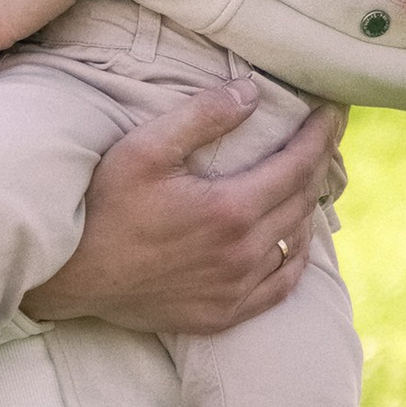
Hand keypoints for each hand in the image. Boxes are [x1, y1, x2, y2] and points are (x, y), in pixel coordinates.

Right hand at [23, 92, 348, 336]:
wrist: (71, 278)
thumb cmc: (101, 207)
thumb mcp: (145, 149)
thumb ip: (202, 117)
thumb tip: (252, 92)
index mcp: (230, 209)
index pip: (298, 164)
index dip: (321, 135)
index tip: (334, 112)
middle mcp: (242, 253)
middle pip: (302, 202)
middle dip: (319, 164)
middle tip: (325, 138)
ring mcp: (235, 289)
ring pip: (296, 243)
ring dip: (308, 208)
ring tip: (309, 181)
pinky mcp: (222, 314)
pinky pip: (281, 287)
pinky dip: (296, 258)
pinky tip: (294, 241)